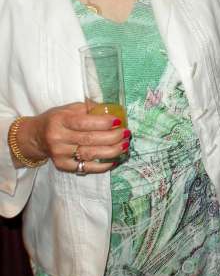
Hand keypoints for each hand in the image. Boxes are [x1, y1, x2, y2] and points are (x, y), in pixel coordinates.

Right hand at [15, 103, 129, 173]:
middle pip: (90, 140)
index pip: (85, 123)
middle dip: (113, 137)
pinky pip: (86, 167)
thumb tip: (116, 112)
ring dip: (112, 151)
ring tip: (125, 146)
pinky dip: (103, 165)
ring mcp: (60, 154)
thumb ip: (91, 109)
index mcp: (61, 120)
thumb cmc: (59, 119)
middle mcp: (58, 137)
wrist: (36, 136)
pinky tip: (115, 160)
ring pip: (90, 154)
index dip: (104, 123)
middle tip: (126, 134)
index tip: (119, 121)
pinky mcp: (62, 166)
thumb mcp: (71, 108)